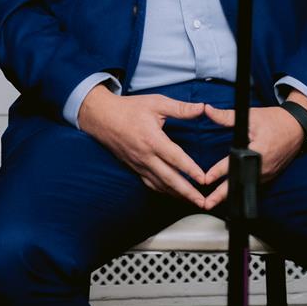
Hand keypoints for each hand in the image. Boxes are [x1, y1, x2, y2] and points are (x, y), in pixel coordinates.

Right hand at [76, 88, 214, 207]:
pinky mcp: (134, 167)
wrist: (102, 117)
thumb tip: (202, 108)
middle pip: (169, 178)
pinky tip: (172, 193)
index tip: (204, 179)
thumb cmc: (129, 109)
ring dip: (177, 195)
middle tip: (202, 202)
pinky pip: (150, 183)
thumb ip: (180, 108)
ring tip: (192, 202)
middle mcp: (145, 156)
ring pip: (160, 184)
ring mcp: (139, 164)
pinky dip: (163, 191)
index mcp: (152, 140)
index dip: (191, 170)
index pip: (175, 158)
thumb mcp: (156, 103)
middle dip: (187, 192)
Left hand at [199, 98, 306, 208]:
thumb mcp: (250, 116)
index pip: (234, 164)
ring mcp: (268, 173)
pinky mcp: (269, 175)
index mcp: (258, 151)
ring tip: (213, 202)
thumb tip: (208, 110)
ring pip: (246, 186)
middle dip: (221, 196)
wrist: (296, 128)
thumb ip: (227, 116)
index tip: (206, 179)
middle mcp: (263, 166)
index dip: (218, 173)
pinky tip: (229, 194)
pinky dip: (240, 189)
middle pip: (240, 184)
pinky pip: (253, 184)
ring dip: (230, 194)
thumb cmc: (274, 121)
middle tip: (207, 203)